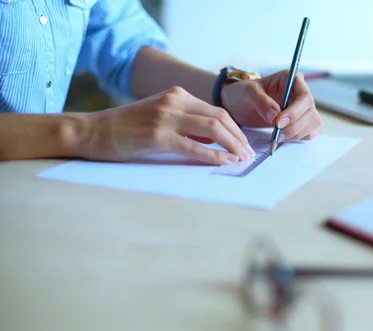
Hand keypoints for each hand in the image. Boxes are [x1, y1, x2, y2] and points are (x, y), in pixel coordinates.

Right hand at [76, 86, 254, 163]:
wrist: (92, 131)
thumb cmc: (127, 128)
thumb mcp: (161, 117)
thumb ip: (187, 123)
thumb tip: (215, 140)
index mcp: (177, 95)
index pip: (217, 110)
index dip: (235, 129)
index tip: (244, 144)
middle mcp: (174, 101)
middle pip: (220, 118)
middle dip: (238, 137)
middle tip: (249, 154)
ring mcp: (166, 117)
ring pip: (212, 128)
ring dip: (232, 145)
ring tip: (241, 159)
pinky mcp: (158, 135)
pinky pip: (194, 146)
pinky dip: (213, 156)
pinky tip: (224, 163)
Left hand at [221, 70, 322, 141]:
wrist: (241, 105)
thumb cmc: (245, 94)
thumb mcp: (248, 92)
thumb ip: (261, 101)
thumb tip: (274, 116)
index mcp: (292, 80)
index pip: (304, 95)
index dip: (294, 111)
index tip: (278, 122)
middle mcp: (301, 93)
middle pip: (310, 112)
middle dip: (294, 126)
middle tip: (277, 134)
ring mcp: (304, 108)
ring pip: (313, 123)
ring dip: (296, 134)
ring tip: (277, 137)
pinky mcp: (303, 121)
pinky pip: (310, 132)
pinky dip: (298, 138)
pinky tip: (284, 137)